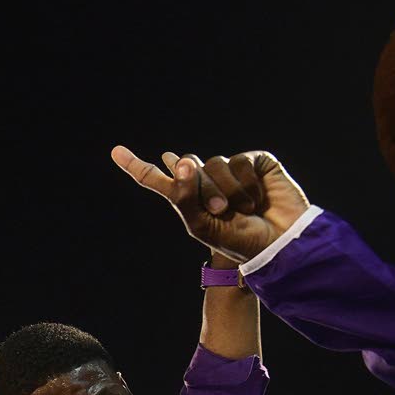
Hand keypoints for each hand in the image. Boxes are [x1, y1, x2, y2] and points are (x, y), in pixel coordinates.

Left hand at [111, 146, 309, 261]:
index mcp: (187, 199)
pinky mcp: (255, 161)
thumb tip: (184, 161)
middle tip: (221, 211)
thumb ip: (184, 196)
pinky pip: (240, 161)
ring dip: (228, 191)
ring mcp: (230, 169)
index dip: (136, 166)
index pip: (157, 179)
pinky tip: (259, 197)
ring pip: (214, 164)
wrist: (279, 242)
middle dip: (203, 190)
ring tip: (244, 209)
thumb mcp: (201, 225)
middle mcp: (206, 180)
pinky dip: (247, 183)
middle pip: (187, 167)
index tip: (115, 152)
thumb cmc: (239, 240)